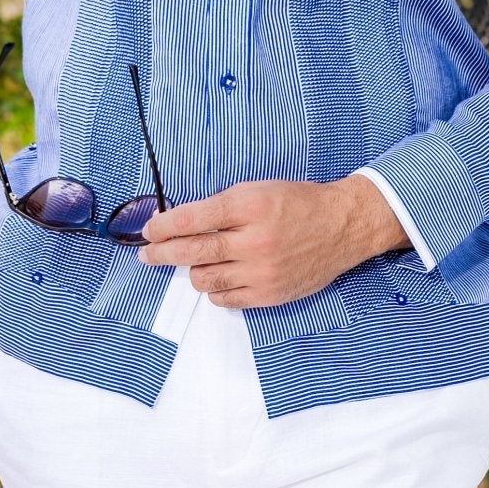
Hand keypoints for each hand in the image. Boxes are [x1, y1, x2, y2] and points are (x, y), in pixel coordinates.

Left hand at [138, 174, 409, 307]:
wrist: (342, 226)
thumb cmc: (298, 202)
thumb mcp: (258, 189)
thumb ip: (221, 206)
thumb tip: (181, 224)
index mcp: (249, 205)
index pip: (191, 219)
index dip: (163, 226)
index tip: (148, 230)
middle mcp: (253, 240)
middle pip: (191, 251)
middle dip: (161, 253)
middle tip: (146, 254)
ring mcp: (261, 271)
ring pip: (204, 279)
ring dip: (192, 270)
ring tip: (193, 262)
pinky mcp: (269, 294)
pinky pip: (224, 298)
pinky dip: (214, 289)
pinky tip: (217, 277)